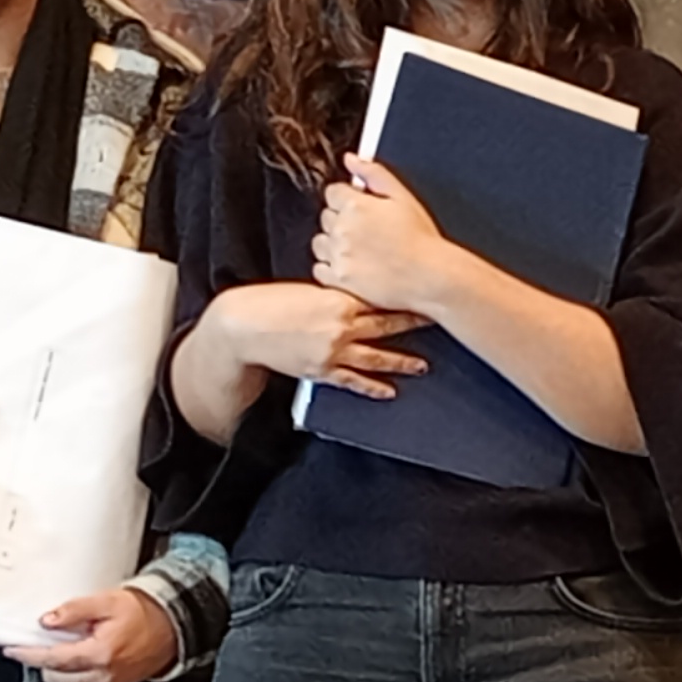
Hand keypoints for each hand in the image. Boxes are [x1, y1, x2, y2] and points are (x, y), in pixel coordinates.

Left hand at [6, 584, 179, 681]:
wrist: (174, 626)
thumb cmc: (144, 612)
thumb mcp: (107, 602)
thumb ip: (74, 611)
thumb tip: (47, 621)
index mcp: (99, 654)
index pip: (53, 659)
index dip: (29, 654)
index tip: (11, 649)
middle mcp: (103, 675)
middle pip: (56, 676)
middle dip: (43, 661)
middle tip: (37, 642)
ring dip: (59, 667)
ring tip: (62, 645)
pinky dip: (76, 670)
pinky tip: (80, 652)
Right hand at [207, 281, 429, 400]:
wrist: (244, 326)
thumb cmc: (272, 303)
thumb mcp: (308, 290)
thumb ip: (336, 293)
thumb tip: (360, 292)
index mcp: (337, 298)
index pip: (380, 297)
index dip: (404, 297)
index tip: (425, 294)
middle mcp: (341, 325)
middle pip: (386, 325)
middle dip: (413, 326)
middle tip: (437, 326)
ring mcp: (333, 350)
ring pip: (376, 357)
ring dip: (401, 362)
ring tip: (423, 366)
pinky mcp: (322, 371)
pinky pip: (354, 382)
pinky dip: (373, 387)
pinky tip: (389, 391)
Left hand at [313, 157, 458, 315]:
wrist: (431, 277)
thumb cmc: (422, 240)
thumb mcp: (403, 196)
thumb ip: (373, 173)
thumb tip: (351, 159)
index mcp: (356, 205)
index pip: (333, 192)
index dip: (347, 199)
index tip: (361, 210)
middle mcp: (343, 229)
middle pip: (326, 217)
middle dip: (341, 221)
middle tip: (366, 233)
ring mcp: (339, 255)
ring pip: (320, 243)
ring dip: (333, 244)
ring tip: (359, 251)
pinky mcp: (339, 280)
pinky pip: (319, 270)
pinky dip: (330, 268)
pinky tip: (351, 267)